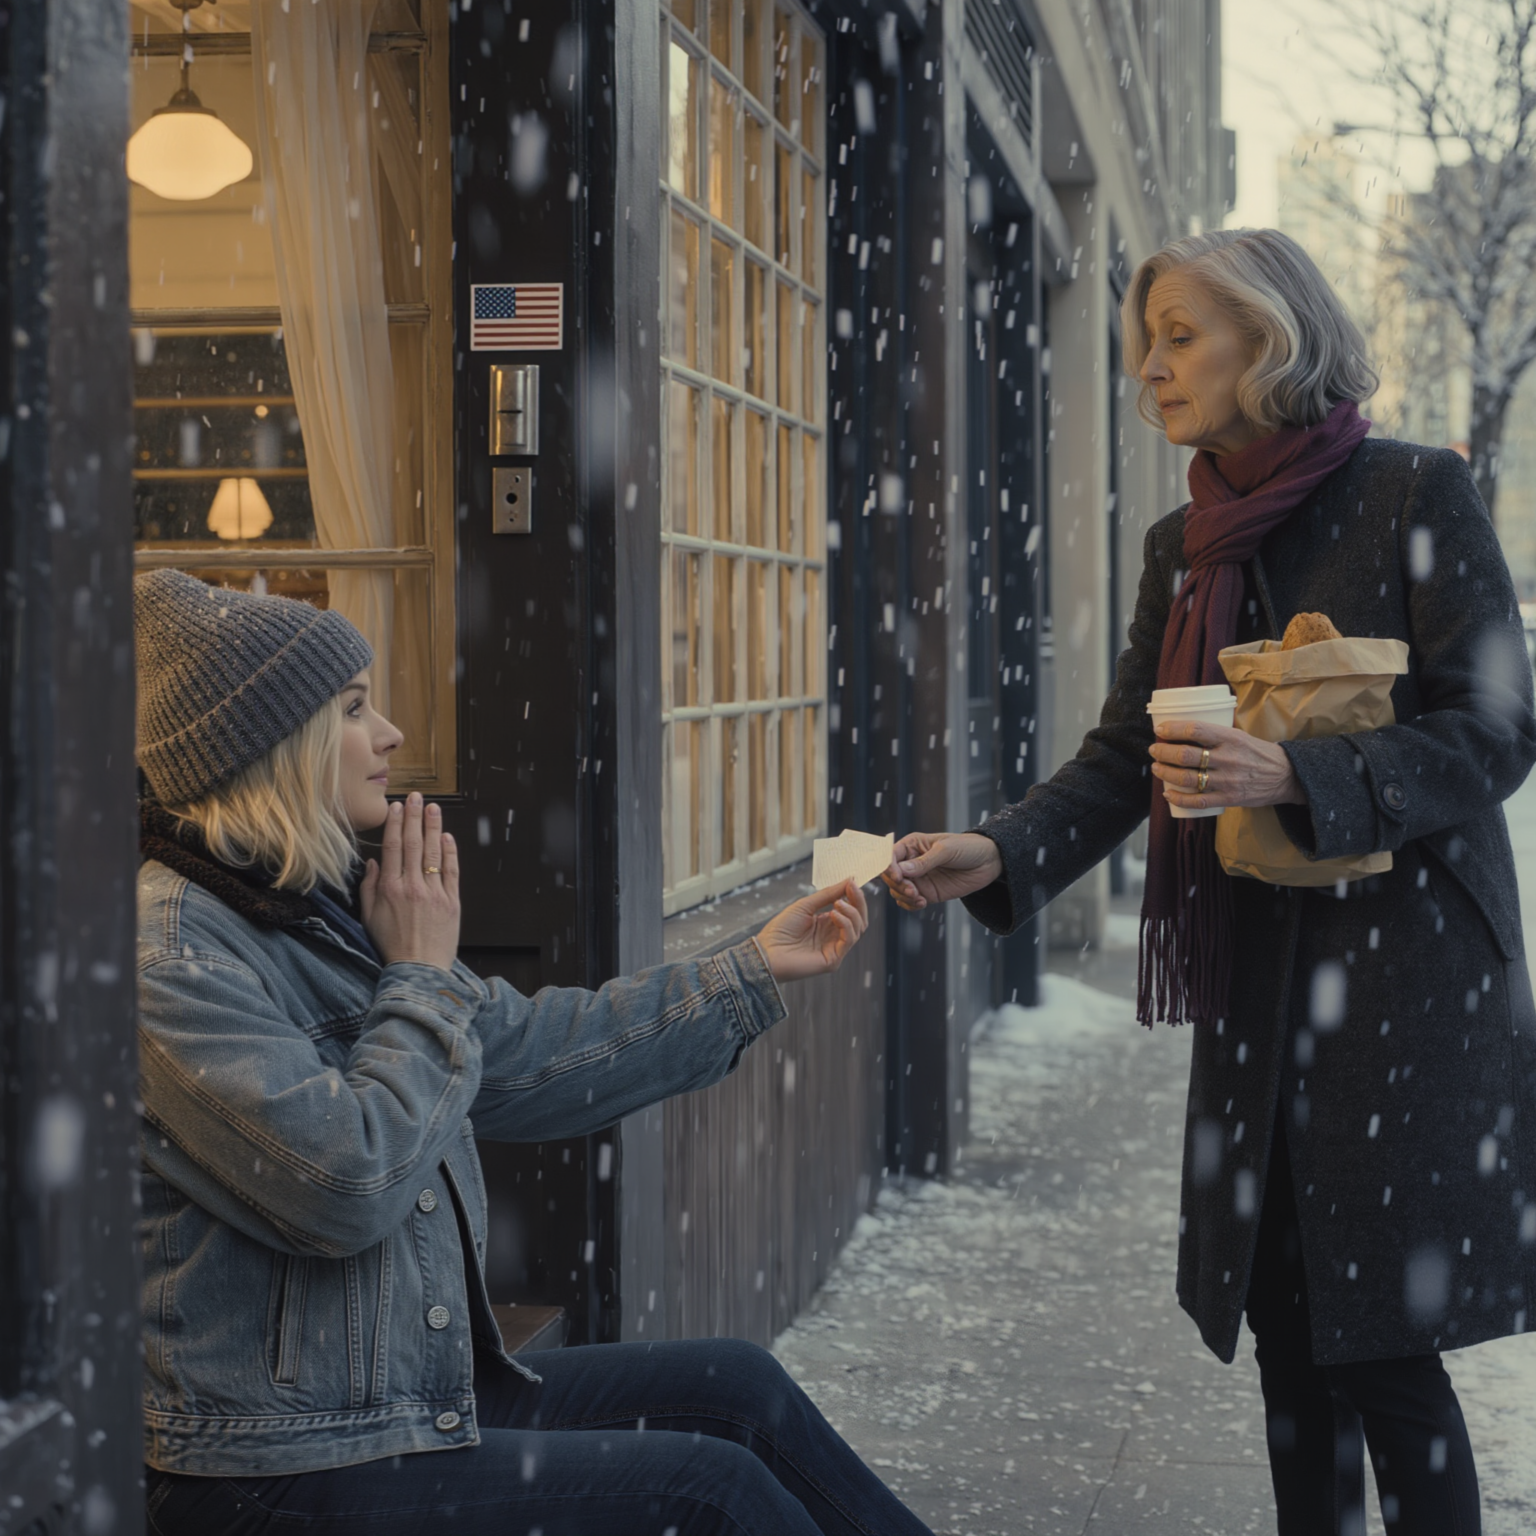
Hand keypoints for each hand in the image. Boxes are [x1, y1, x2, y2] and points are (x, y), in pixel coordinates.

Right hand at [359, 792, 461, 971]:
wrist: (417, 970)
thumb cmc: (391, 945)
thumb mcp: (368, 917)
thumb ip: (369, 887)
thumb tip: (373, 861)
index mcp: (389, 888)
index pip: (393, 847)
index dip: (395, 824)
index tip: (397, 807)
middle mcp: (411, 886)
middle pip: (414, 843)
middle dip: (414, 817)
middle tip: (416, 796)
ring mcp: (434, 893)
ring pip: (434, 852)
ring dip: (433, 826)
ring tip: (433, 808)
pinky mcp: (452, 901)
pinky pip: (451, 871)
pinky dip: (450, 852)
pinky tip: (447, 836)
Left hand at [756, 879, 868, 981]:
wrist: (766, 951)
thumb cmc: (780, 929)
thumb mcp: (806, 905)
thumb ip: (828, 894)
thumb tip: (849, 880)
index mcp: (828, 924)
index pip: (851, 910)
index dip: (854, 896)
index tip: (852, 881)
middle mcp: (833, 936)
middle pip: (859, 919)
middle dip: (858, 902)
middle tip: (852, 888)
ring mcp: (835, 949)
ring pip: (858, 929)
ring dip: (851, 912)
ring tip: (838, 903)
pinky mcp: (833, 960)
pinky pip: (849, 940)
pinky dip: (845, 925)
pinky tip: (834, 915)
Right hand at [880, 831, 1002, 911]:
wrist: (989, 862)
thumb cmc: (967, 848)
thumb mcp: (946, 850)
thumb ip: (924, 862)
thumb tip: (902, 870)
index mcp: (912, 845)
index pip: (890, 856)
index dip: (889, 867)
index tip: (898, 876)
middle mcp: (911, 862)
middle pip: (890, 876)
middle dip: (897, 884)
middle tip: (911, 889)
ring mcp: (919, 879)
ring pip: (897, 890)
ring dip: (903, 896)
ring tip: (919, 897)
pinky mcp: (927, 893)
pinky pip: (910, 902)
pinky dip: (911, 905)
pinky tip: (922, 903)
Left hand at [1149, 720, 1307, 811]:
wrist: (1286, 776)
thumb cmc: (1258, 753)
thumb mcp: (1240, 736)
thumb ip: (1216, 734)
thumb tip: (1184, 728)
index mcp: (1231, 738)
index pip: (1196, 730)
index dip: (1173, 729)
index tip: (1160, 730)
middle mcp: (1228, 759)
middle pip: (1185, 755)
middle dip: (1163, 752)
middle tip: (1154, 750)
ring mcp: (1228, 780)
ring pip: (1187, 778)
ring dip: (1165, 773)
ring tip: (1156, 768)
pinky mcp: (1229, 798)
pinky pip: (1198, 801)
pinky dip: (1178, 798)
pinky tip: (1168, 794)